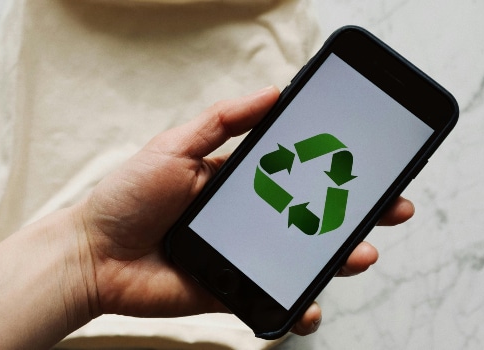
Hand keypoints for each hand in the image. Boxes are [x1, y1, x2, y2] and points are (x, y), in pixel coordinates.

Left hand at [75, 86, 413, 334]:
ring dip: (338, 258)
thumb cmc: (127, 197)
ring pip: (300, 258)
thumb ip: (224, 120)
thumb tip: (274, 91)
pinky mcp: (230, 290)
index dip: (334, 171)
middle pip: (311, 217)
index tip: (369, 165)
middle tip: (392, 208)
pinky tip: (311, 306)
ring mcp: (240, 256)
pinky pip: (271, 298)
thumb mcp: (175, 145)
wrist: (91, 254)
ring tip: (362, 253)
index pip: (297, 174)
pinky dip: (297, 307)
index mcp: (235, 181)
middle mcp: (245, 218)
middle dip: (355, 214)